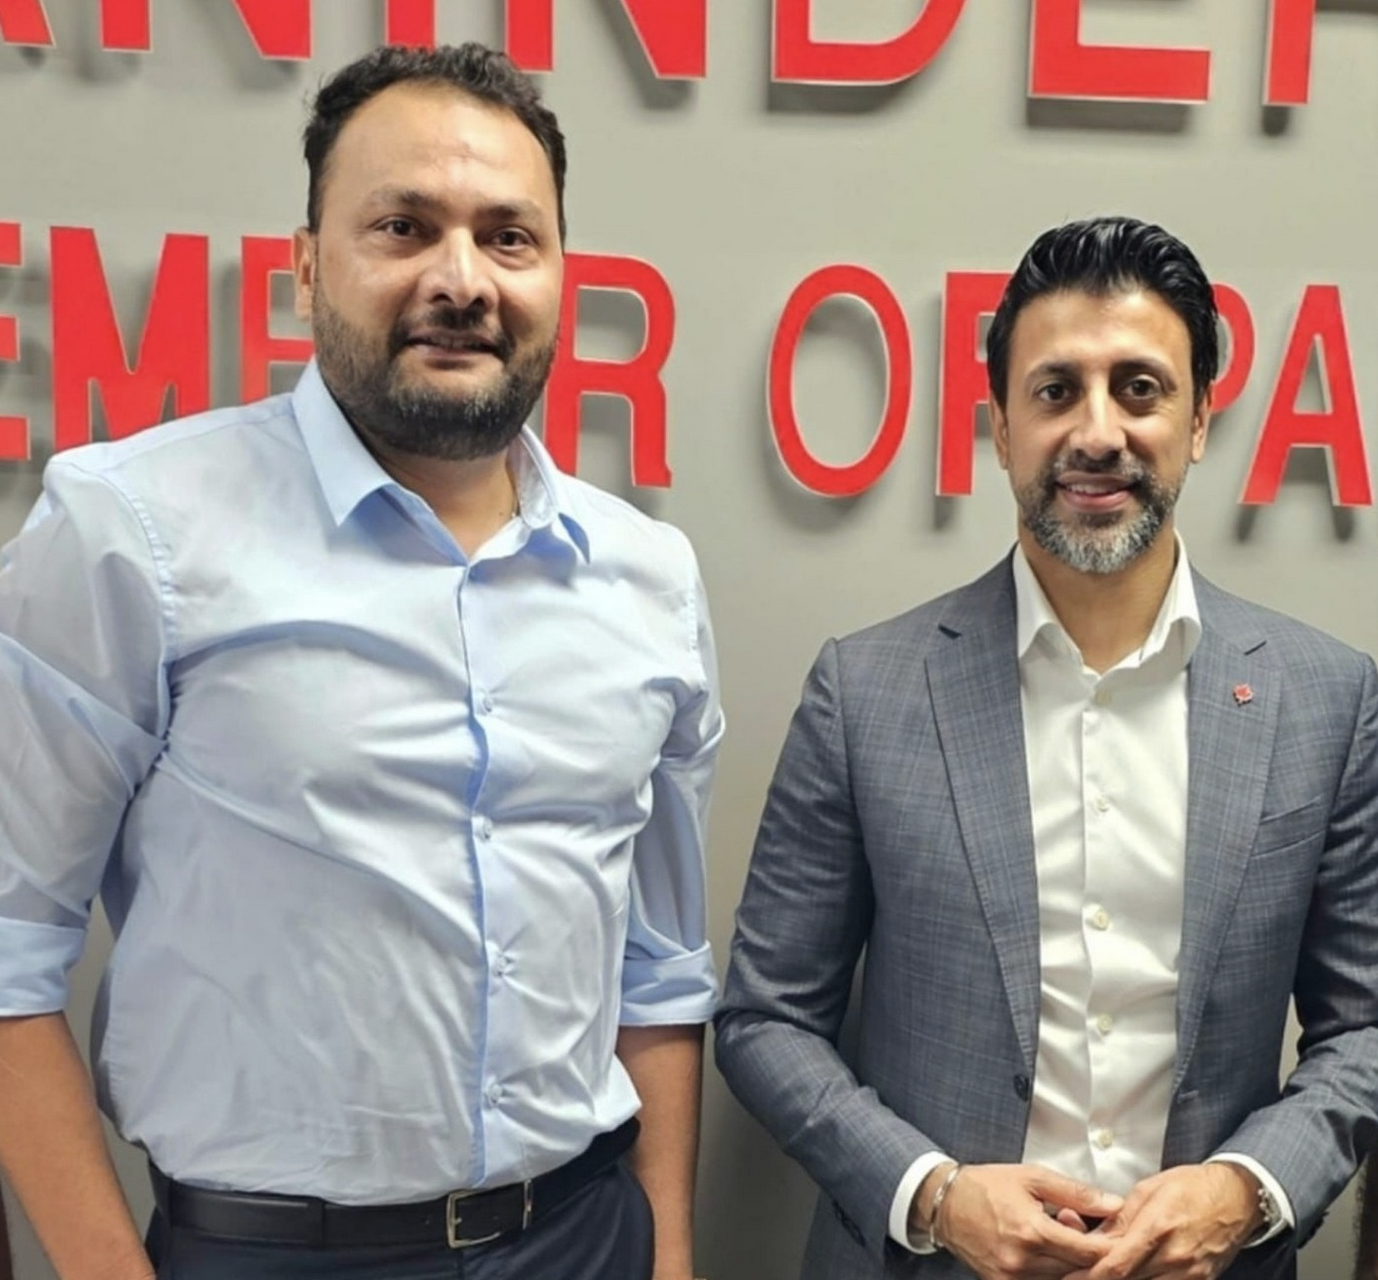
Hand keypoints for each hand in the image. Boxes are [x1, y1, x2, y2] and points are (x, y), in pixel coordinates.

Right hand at [921, 1163, 1123, 1279]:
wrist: (944, 1204)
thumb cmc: (986, 1186)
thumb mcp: (1032, 1178)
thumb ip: (1076, 1193)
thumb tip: (1114, 1204)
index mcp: (1032, 1231)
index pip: (1089, 1252)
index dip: (1110, 1244)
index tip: (1118, 1233)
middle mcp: (1023, 1261)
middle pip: (1080, 1272)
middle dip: (1095, 1256)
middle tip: (1094, 1234)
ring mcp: (1012, 1279)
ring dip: (1074, 1266)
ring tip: (1066, 1239)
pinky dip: (1055, 1273)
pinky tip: (1050, 1253)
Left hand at [1064, 1164, 1258, 1279]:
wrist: (1237, 1198)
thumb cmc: (1191, 1187)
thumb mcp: (1147, 1191)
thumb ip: (1119, 1219)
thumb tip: (1092, 1239)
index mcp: (1158, 1228)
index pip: (1117, 1265)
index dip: (1089, 1277)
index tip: (1068, 1277)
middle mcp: (1175, 1257)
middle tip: (1075, 1276)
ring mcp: (1190, 1276)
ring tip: (1100, 1275)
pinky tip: (1132, 1277)